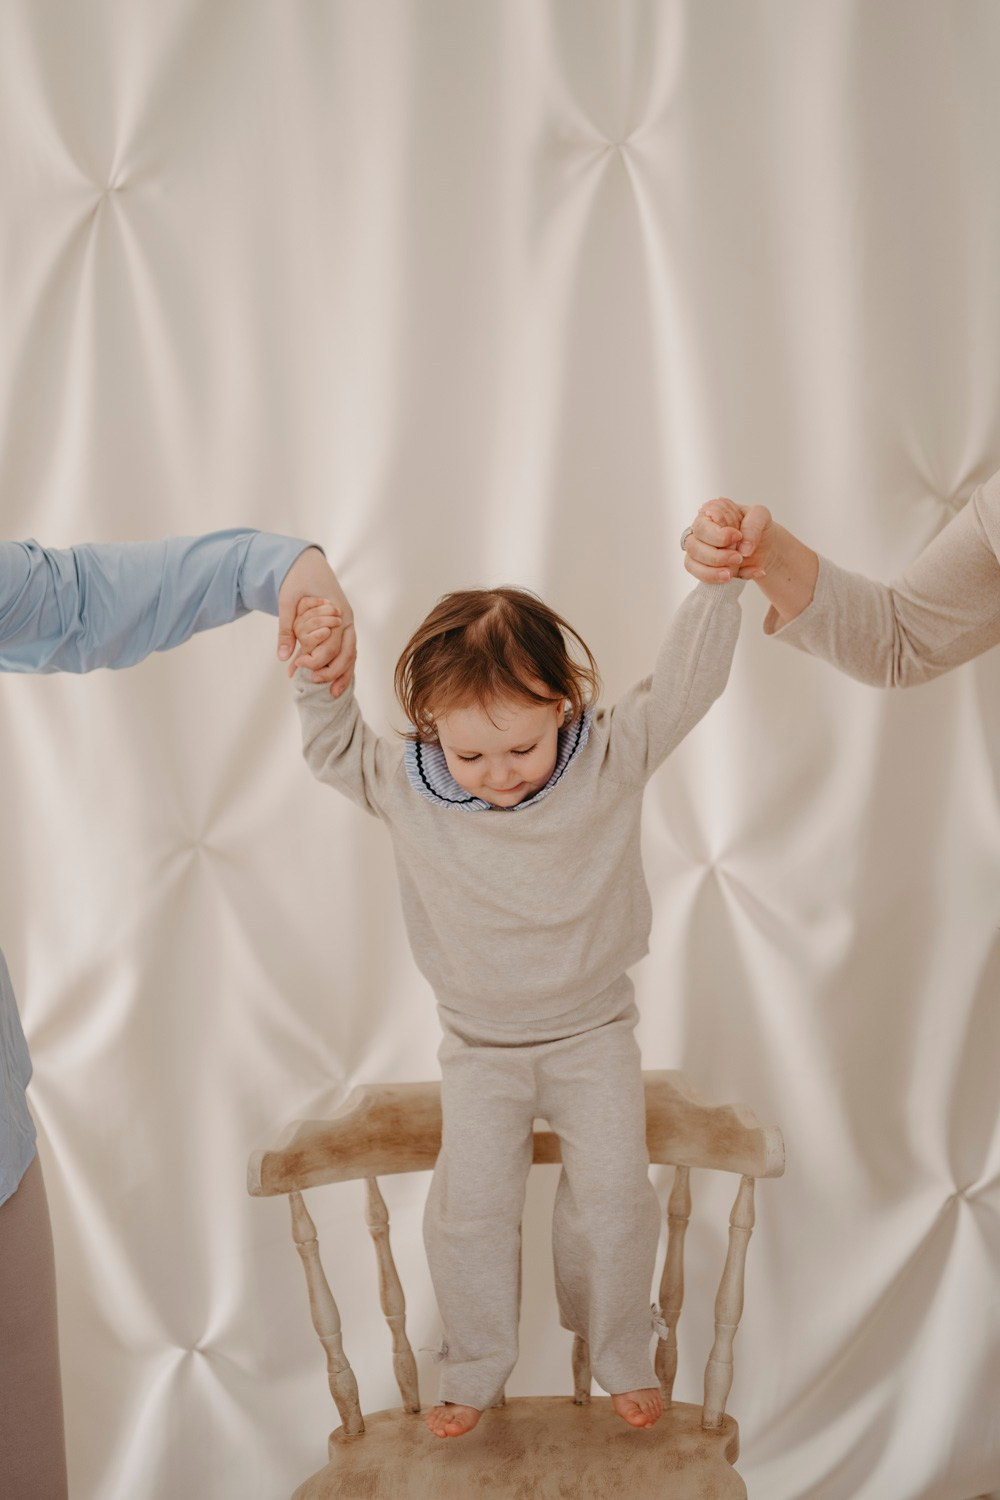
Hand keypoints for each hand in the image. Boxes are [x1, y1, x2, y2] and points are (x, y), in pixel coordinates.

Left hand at [277, 547, 355, 695]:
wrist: (308, 562)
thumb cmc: (298, 579)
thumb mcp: (287, 602)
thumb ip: (286, 630)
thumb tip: (283, 657)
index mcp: (336, 611)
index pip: (331, 643)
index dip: (316, 658)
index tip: (298, 665)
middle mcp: (346, 620)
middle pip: (347, 652)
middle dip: (333, 671)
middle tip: (315, 682)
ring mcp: (346, 624)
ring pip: (351, 654)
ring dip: (343, 674)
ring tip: (332, 693)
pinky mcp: (342, 628)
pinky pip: (346, 651)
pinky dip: (342, 667)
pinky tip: (334, 681)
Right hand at [682, 497, 773, 582]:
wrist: (766, 550)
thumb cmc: (758, 528)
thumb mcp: (761, 516)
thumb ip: (753, 525)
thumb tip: (743, 549)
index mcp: (709, 513)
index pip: (701, 525)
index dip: (717, 535)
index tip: (738, 537)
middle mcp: (700, 532)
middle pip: (693, 545)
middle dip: (716, 556)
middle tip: (738, 557)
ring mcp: (699, 551)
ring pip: (691, 563)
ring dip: (712, 570)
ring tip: (732, 573)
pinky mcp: (702, 568)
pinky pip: (699, 576)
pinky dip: (716, 579)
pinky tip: (733, 578)